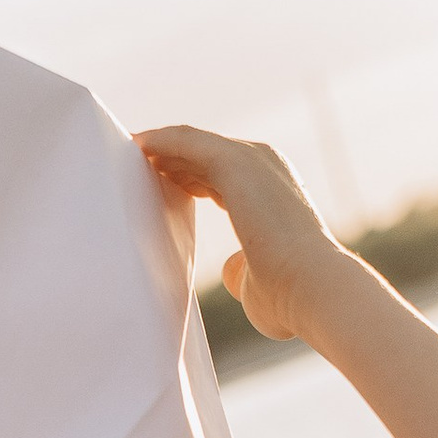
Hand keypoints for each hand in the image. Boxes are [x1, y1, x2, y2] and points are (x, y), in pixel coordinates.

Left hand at [134, 128, 341, 344]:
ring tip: (124, 152)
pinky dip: (159, 141)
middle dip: (167, 156)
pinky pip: (186, 141)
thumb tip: (230, 268)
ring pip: (192, 143)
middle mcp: (264, 165)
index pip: (219, 173)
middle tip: (129, 162)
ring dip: (158, 145)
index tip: (153, 180)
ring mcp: (252, 159)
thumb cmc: (288, 296)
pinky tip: (134, 146)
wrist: (313, 287)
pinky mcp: (236, 161)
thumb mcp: (258, 281)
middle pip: (204, 153)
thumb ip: (242, 268)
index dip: (184, 175)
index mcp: (271, 189)